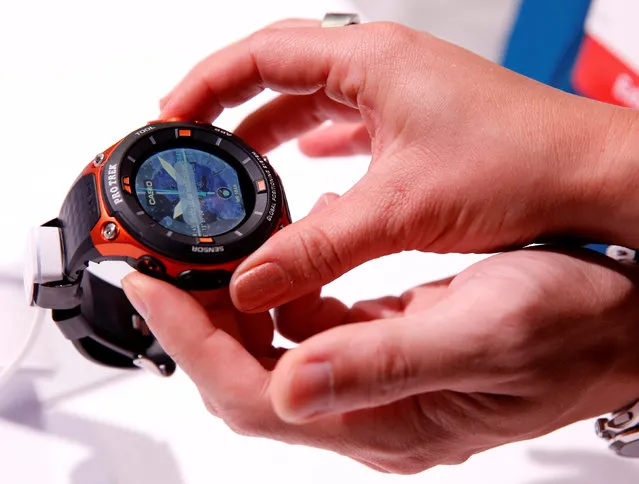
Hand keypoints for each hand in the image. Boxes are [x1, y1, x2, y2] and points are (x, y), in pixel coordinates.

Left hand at [121, 247, 638, 473]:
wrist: (626, 309)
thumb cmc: (579, 321)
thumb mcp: (488, 333)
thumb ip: (384, 365)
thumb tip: (288, 387)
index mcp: (391, 417)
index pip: (253, 393)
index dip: (190, 341)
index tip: (152, 288)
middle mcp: (375, 406)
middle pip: (251, 375)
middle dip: (200, 320)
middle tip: (171, 263)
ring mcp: (382, 378)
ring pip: (278, 349)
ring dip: (239, 302)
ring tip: (216, 251)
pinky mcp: (394, 346)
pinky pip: (318, 325)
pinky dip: (290, 289)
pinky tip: (292, 252)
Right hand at [159, 18, 638, 312]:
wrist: (594, 182)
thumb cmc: (522, 169)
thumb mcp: (402, 210)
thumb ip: (320, 246)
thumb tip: (255, 278)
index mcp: (373, 63)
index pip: (261, 55)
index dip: (207, 86)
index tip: (172, 118)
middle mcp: (384, 69)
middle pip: (282, 74)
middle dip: (233, 110)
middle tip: (196, 148)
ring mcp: (402, 95)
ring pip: (316, 103)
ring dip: (274, 132)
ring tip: (239, 169)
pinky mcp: (417, 125)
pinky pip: (350, 127)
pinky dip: (319, 149)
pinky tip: (309, 175)